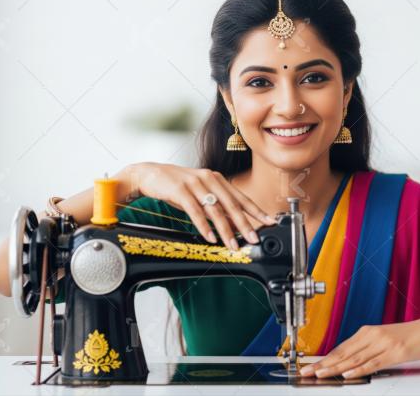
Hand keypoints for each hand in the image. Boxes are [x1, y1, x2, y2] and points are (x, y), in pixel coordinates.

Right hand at [118, 162, 275, 248]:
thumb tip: (235, 223)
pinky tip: (210, 237)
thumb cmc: (177, 186)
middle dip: (245, 224)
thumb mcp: (200, 193)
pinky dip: (203, 225)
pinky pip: (195, 211)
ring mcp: (195, 184)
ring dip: (225, 229)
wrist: (149, 174)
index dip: (256, 210)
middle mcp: (209, 179)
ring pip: (215, 210)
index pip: (241, 197)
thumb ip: (217, 205)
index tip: (270, 222)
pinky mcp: (180, 190)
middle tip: (254, 239)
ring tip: (233, 245)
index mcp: (217, 179)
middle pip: (231, 204)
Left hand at [299, 314, 419, 378]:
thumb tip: (348, 360)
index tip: (311, 366)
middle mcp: (372, 336)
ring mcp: (383, 344)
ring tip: (321, 374)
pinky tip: (348, 373)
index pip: (341, 348)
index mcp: (368, 332)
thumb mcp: (384, 339)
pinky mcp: (394, 352)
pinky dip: (358, 369)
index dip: (324, 359)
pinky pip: (373, 363)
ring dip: (335, 368)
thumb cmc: (409, 335)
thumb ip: (367, 348)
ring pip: (354, 358)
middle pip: (343, 353)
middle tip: (308, 372)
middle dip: (324, 364)